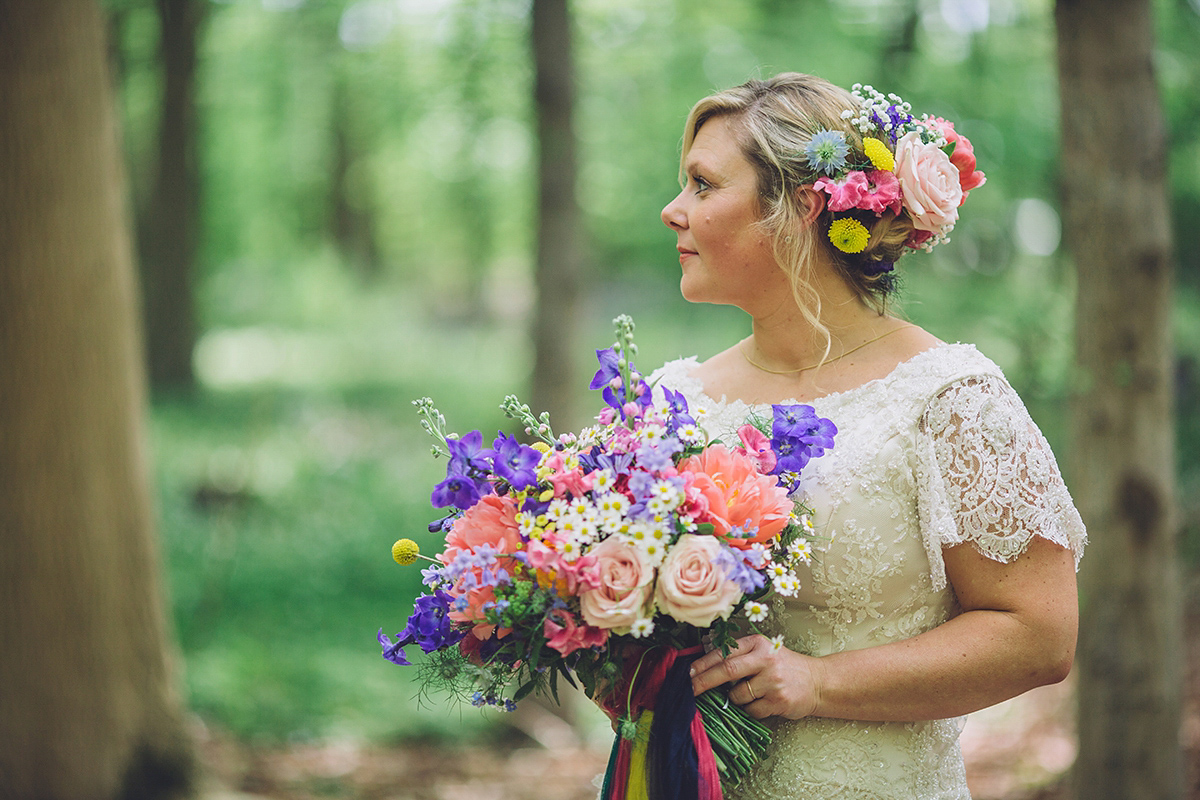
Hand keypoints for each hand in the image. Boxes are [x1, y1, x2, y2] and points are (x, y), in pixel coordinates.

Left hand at [689, 635, 822, 719]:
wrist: (817, 682)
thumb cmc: (783, 667)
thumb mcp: (762, 652)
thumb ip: (738, 656)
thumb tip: (702, 668)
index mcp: (757, 643)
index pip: (723, 653)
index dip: (702, 664)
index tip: (687, 673)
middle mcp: (765, 659)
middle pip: (726, 671)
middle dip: (703, 682)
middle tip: (689, 691)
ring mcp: (773, 680)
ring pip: (737, 695)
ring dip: (735, 699)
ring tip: (752, 692)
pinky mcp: (779, 700)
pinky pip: (751, 710)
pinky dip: (751, 709)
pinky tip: (764, 701)